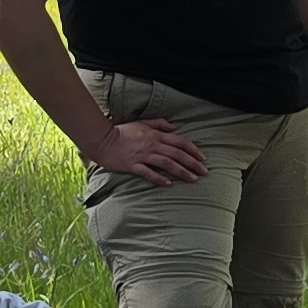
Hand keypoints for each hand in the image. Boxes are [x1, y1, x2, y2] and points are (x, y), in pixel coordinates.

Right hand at [87, 116, 207, 185]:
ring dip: (182, 171)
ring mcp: (142, 156)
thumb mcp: (143, 123)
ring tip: (193, 179)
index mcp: (155, 135)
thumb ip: (160, 124)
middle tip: (204, 172)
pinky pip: (148, 173)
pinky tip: (169, 184)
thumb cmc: (123, 131)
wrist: (102, 140)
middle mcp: (152, 145)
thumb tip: (176, 127)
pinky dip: (159, 178)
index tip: (203, 158)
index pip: (180, 142)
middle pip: (177, 154)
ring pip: (167, 164)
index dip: (193, 150)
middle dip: (193, 163)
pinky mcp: (133, 165)